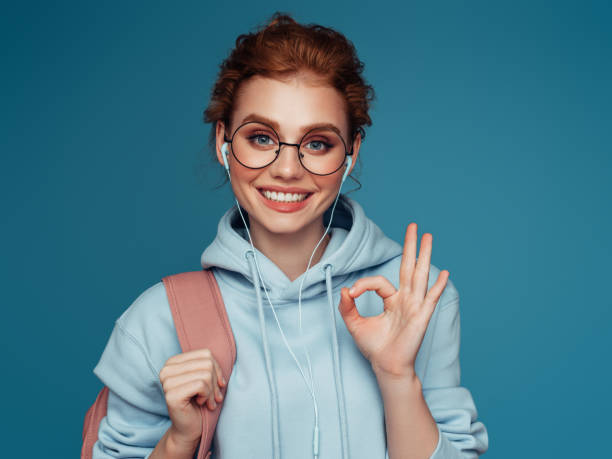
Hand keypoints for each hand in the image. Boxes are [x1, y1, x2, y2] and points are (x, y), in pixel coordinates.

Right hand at [158, 348, 226, 445]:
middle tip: (214, 396)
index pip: (205, 353)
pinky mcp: (172, 395)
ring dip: (212, 391)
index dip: (217, 369)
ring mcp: (167, 382)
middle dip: (215, 382)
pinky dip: (207, 396)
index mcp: (173, 362)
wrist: (189, 428)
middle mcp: (166, 370)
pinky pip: (201, 385)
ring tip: (208, 401)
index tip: (218, 384)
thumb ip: (209, 364)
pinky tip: (201, 403)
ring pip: (205, 374)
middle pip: (207, 363)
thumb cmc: (199, 401)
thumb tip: (224, 359)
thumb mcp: (205, 378)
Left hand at [338, 223, 448, 378]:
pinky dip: (437, 286)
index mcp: (391, 300)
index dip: (364, 284)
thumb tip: (344, 290)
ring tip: (428, 237)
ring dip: (424, 256)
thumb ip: (347, 307)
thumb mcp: (355, 324)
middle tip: (414, 226)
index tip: (351, 293)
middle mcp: (405, 300)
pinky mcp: (421, 317)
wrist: (386, 367)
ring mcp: (415, 306)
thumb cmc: (374, 347)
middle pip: (408, 267)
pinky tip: (443, 273)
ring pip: (420, 276)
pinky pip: (430, 299)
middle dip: (411, 247)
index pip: (379, 282)